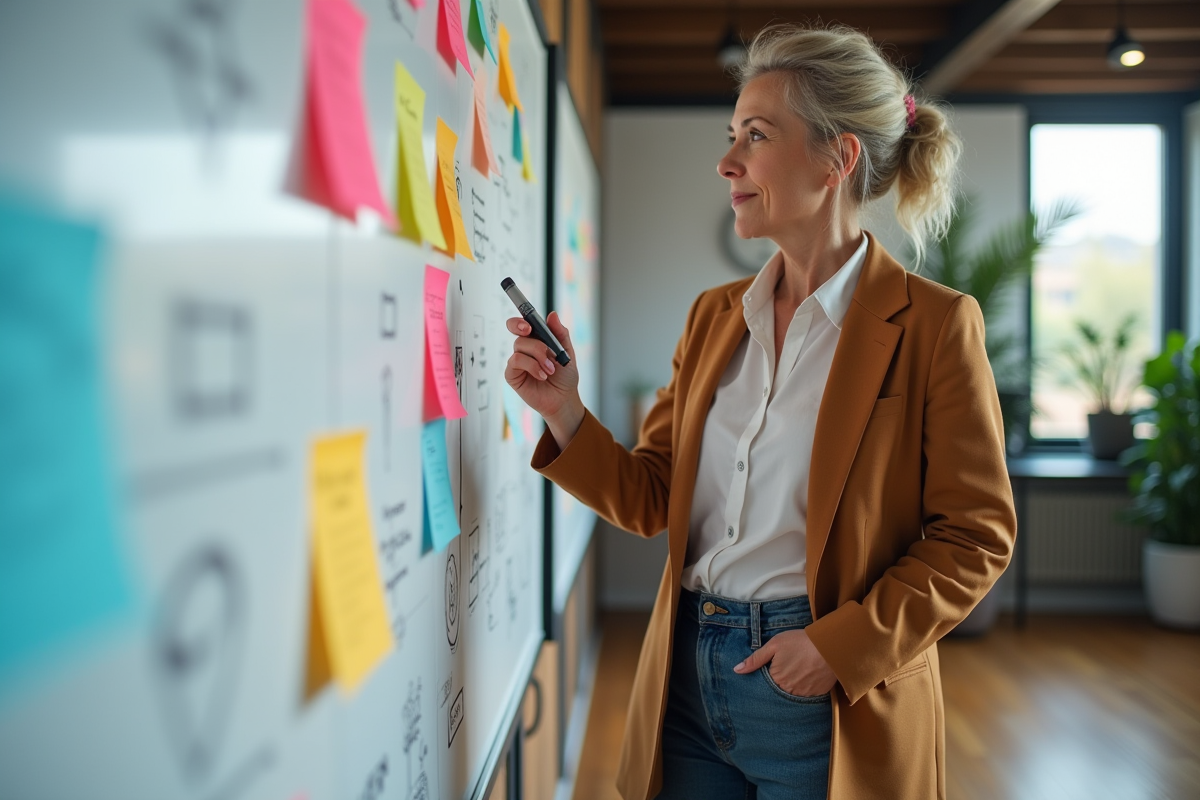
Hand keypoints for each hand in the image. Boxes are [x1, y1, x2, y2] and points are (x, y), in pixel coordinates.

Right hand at [505, 311, 583, 448]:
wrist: (564, 399)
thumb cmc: (565, 377)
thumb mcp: (567, 351)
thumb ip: (560, 333)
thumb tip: (552, 315)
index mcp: (537, 339)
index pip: (523, 323)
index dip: (521, 319)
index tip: (528, 322)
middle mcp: (525, 348)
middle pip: (518, 330)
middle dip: (522, 328)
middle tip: (529, 331)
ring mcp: (518, 361)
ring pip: (520, 346)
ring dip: (538, 355)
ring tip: (551, 369)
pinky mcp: (512, 374)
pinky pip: (516, 361)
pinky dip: (532, 366)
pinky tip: (542, 375)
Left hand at [733, 628, 836, 697]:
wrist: (829, 645)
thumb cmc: (800, 642)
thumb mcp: (774, 645)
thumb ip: (755, 659)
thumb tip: (736, 670)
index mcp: (776, 679)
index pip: (767, 684)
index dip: (771, 674)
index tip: (776, 667)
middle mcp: (789, 691)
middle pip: (780, 689)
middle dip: (782, 681)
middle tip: (790, 667)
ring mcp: (804, 694)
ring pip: (794, 692)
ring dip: (795, 684)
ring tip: (801, 669)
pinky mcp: (819, 694)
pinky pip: (809, 694)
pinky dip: (808, 686)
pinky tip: (810, 674)